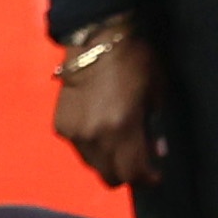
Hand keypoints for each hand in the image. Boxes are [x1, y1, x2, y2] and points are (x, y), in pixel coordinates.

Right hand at [51, 28, 160, 188]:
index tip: (155, 176)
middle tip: (138, 162)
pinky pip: (79, 148)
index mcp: (122, 128)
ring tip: (118, 142)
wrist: (95, 38)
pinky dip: (91, 145)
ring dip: (107, 160)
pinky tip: (99, 127)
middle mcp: (95, 137)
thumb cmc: (134, 59)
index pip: (133, 173)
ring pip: (93, 164)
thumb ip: (154, 125)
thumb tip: (157, 152)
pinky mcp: (60, 126)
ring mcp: (75, 133)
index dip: (146, 179)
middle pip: (110, 177)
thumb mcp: (155, 90)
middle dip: (127, 174)